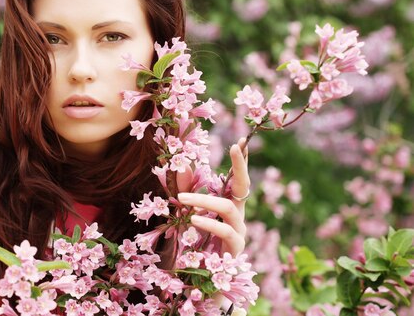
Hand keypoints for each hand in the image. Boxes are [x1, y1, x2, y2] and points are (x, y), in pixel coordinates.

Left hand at [176, 138, 249, 256]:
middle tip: (235, 146)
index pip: (238, 180)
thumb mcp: (192, 219)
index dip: (241, 161)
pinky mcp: (235, 249)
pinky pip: (225, 231)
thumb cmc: (200, 249)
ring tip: (182, 200)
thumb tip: (179, 173)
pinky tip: (193, 219)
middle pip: (244, 186)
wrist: (208, 283)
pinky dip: (208, 222)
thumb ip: (189, 200)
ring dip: (203, 200)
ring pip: (227, 208)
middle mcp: (238, 216)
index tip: (242, 140)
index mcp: (230, 207)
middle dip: (241, 165)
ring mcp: (239, 232)